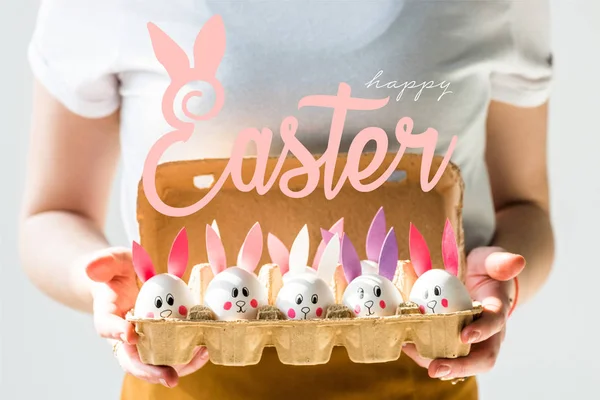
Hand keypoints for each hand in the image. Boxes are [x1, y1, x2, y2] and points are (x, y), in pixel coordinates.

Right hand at [86, 247, 208, 387]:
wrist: (124, 284)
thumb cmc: (119, 272)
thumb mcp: (114, 261)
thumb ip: (106, 262)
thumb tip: (92, 267)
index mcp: (107, 316)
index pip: (107, 327)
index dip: (118, 333)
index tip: (131, 334)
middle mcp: (123, 337)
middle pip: (132, 361)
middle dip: (151, 371)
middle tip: (170, 377)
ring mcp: (142, 343)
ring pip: (155, 364)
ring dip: (177, 367)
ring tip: (199, 358)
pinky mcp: (160, 342)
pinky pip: (171, 356)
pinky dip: (188, 358)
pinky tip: (205, 350)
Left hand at [402, 246, 524, 380]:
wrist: (477, 280)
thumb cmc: (485, 270)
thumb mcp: (491, 259)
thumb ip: (500, 261)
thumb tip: (517, 261)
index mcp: (497, 310)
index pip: (496, 323)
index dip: (482, 330)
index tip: (464, 335)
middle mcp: (488, 333)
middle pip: (482, 358)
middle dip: (461, 366)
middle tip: (437, 369)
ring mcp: (472, 342)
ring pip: (461, 362)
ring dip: (438, 365)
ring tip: (414, 357)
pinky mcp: (454, 342)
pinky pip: (443, 354)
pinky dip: (425, 354)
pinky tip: (407, 346)